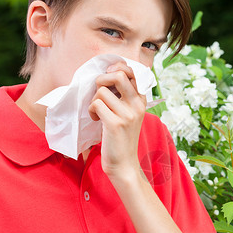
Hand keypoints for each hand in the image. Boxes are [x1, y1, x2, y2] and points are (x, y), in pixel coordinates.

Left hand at [88, 61, 146, 178]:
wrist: (124, 163)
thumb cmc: (122, 137)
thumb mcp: (129, 114)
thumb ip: (124, 96)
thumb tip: (108, 75)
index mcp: (141, 100)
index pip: (132, 71)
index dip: (116, 69)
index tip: (107, 79)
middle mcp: (137, 105)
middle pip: (118, 75)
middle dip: (102, 80)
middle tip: (99, 93)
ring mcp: (128, 114)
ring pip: (102, 91)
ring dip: (94, 100)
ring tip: (98, 112)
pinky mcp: (115, 124)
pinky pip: (96, 104)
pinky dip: (91, 111)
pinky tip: (96, 120)